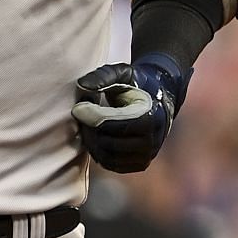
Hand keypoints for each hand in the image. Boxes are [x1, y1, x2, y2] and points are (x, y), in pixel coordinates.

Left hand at [70, 55, 186, 172]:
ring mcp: (147, 155)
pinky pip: (112, 164)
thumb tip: (82, 86)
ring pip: (108, 157)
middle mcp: (152, 141)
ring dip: (92, 142)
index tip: (78, 108)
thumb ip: (103, 76)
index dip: (92, 117)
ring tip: (87, 125)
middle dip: (90, 130)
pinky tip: (95, 136)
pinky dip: (98, 152)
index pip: (114, 125)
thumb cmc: (135, 84)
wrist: (158, 97)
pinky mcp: (140, 164)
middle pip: (109, 143)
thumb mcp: (122, 73)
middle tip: (81, 116)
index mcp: (150, 118)